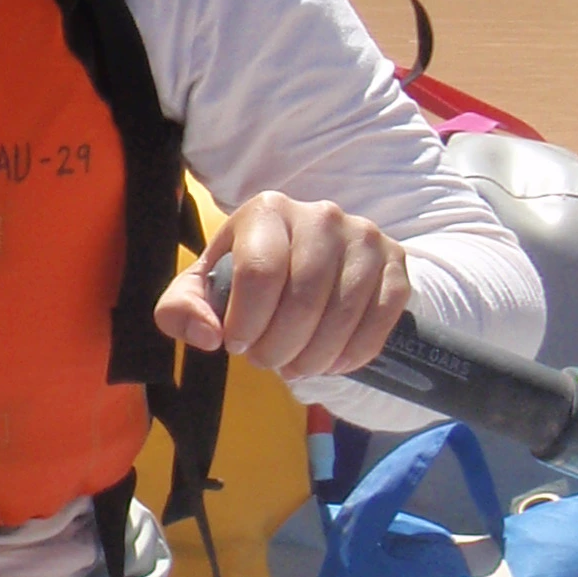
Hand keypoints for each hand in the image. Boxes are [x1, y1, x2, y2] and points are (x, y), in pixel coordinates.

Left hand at [152, 191, 409, 377]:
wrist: (306, 258)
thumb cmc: (245, 276)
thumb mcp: (203, 287)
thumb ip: (182, 310)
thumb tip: (208, 336)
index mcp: (267, 210)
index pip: (259, 273)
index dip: (246, 322)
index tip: (236, 345)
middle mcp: (320, 215)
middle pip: (304, 298)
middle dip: (279, 347)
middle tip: (266, 362)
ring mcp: (363, 237)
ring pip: (344, 313)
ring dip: (314, 357)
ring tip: (294, 366)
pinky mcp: (395, 262)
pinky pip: (380, 320)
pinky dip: (352, 354)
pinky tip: (330, 362)